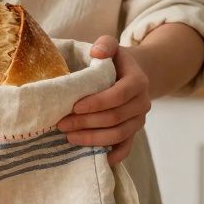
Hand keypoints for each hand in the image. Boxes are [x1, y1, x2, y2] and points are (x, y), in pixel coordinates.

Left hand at [56, 35, 150, 166]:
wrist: (134, 74)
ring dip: (93, 139)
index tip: (74, 106)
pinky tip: (96, 158)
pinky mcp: (134, 132)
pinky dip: (113, 155)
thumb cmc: (116, 61)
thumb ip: (105, 44)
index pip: (118, 95)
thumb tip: (96, 52)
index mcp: (138, 81)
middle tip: (61, 123)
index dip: (96, 103)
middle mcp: (142, 103)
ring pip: (118, 134)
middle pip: (115, 118)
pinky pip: (126, 147)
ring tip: (69, 137)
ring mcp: (139, 120)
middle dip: (86, 122)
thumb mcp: (112, 46)